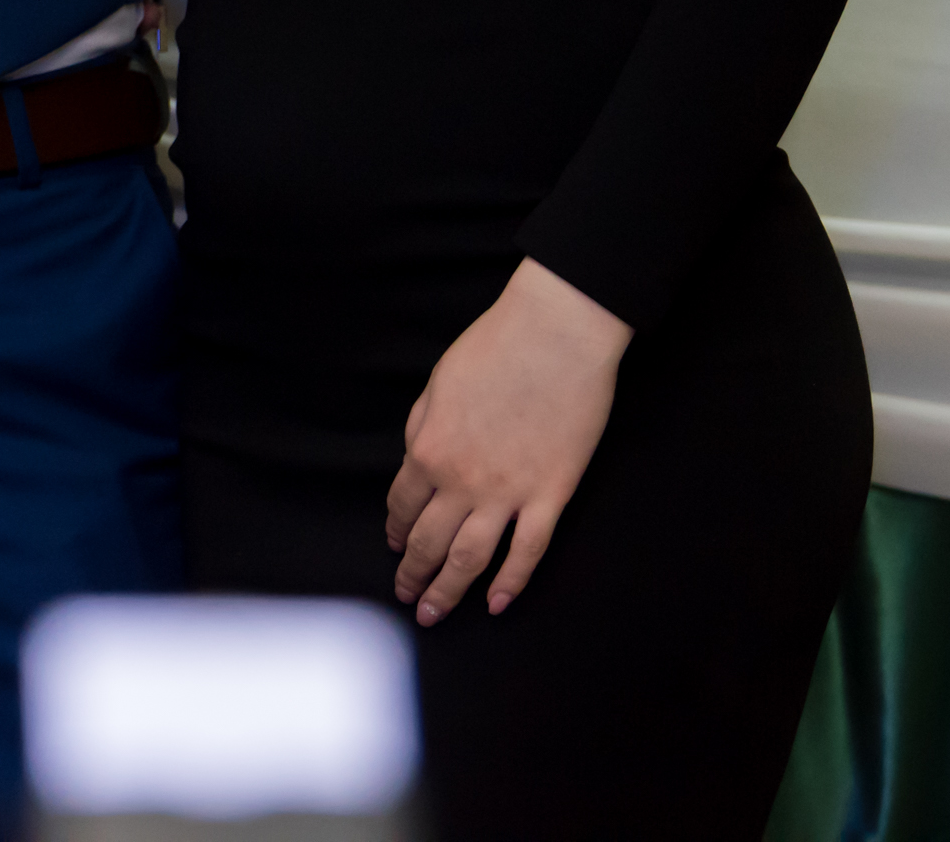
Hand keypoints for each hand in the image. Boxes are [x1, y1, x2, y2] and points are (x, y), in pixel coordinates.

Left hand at [384, 258, 630, 624]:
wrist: (555, 338)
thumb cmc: (492, 351)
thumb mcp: (435, 386)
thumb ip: (422, 429)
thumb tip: (417, 460)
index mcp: (428, 450)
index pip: (402, 506)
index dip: (396, 531)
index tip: (395, 547)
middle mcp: (461, 482)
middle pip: (430, 542)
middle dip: (414, 575)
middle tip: (407, 598)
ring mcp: (508, 494)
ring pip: (471, 558)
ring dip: (448, 590)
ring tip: (435, 613)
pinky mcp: (551, 496)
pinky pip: (528, 552)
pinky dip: (511, 582)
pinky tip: (496, 603)